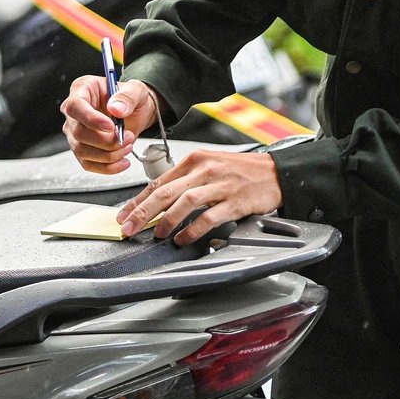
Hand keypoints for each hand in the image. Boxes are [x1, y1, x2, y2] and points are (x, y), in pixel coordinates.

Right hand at [61, 76, 161, 173]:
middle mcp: (74, 112)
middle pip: (78, 132)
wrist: (135, 114)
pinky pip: (88, 164)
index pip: (75, 106)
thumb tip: (116, 109)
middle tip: (127, 136)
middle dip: (106, 140)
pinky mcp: (82, 149)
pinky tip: (122, 161)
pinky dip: (107, 167)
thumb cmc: (131, 99)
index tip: (111, 126)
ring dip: (108, 154)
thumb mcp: (136, 90)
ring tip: (127, 146)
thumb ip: (127, 96)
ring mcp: (75, 132)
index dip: (91, 119)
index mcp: (82, 90)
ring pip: (82, 151)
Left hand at [117, 148, 282, 244]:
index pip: (158, 182)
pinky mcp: (234, 201)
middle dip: (143, 212)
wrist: (275, 172)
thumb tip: (157, 200)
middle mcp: (204, 170)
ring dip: (166, 221)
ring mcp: (219, 185)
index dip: (138, 200)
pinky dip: (192, 230)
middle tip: (129, 227)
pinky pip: (208, 217)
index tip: (124, 215)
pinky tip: (183, 238)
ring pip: (184, 202)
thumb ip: (185, 180)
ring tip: (157, 234)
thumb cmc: (240, 171)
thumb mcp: (209, 166)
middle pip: (165, 192)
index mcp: (194, 160)